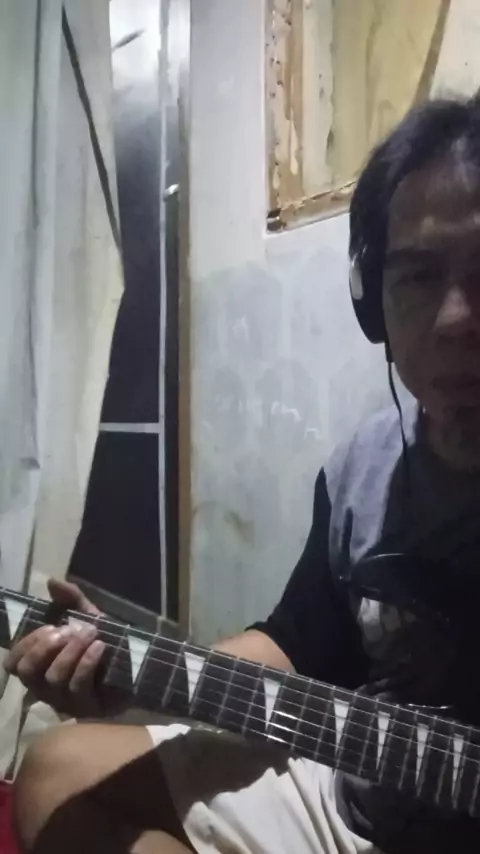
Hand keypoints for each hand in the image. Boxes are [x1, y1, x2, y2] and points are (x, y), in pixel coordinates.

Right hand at [5, 579, 112, 718]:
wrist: (137, 664)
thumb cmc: (103, 642)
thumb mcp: (87, 616)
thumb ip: (69, 600)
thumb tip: (51, 581)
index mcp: (40, 667)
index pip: (13, 664)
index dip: (25, 645)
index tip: (50, 626)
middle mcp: (46, 688)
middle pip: (27, 673)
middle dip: (45, 646)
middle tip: (67, 630)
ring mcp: (65, 701)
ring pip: (54, 678)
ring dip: (71, 650)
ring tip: (90, 632)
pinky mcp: (87, 708)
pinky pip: (79, 686)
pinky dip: (87, 662)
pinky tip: (99, 646)